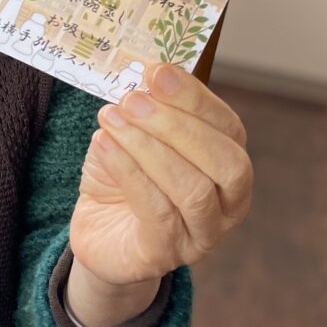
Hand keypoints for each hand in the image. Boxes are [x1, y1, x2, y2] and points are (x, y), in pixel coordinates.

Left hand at [69, 63, 251, 315]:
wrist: (98, 230)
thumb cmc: (123, 174)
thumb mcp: (132, 133)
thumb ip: (144, 108)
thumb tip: (140, 77)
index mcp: (227, 162)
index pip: (227, 127)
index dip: (195, 97)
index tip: (157, 72)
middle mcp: (228, 202)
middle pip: (227, 162)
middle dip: (178, 126)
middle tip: (133, 100)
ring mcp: (203, 234)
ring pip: (194, 190)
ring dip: (149, 148)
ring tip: (112, 119)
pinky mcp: (165, 253)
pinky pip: (158, 212)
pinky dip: (130, 173)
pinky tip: (104, 146)